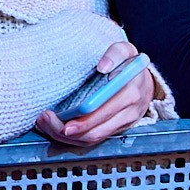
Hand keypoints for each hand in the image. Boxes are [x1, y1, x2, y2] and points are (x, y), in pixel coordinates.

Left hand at [34, 43, 157, 146]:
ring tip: (47, 124)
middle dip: (67, 130)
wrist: (144, 81)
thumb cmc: (129, 64)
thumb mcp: (126, 50)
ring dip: (67, 137)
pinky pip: (94, 139)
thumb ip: (115, 53)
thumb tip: (102, 66)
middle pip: (95, 131)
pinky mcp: (116, 130)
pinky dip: (74, 137)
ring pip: (93, 139)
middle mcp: (128, 112)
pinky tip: (57, 128)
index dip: (82, 120)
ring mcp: (123, 124)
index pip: (103, 112)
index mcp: (129, 93)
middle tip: (45, 121)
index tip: (60, 118)